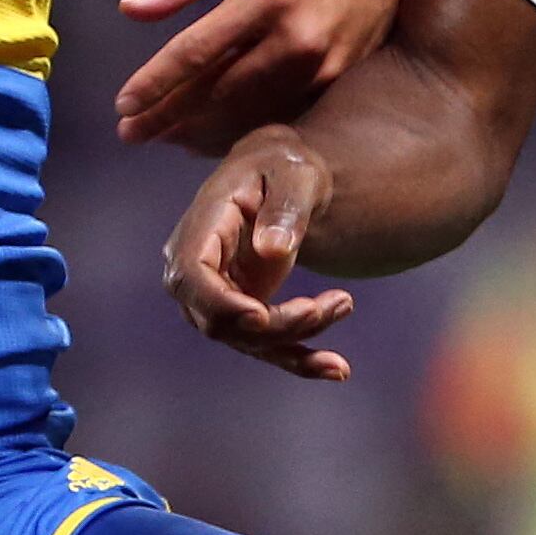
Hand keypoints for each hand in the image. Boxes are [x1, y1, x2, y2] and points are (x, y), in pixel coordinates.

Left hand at [111, 0, 401, 153]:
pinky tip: (208, 137)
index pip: (198, 51)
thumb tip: (131, 11)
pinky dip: (237, 130)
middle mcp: (292, 40)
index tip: (123, 104)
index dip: (157, 81)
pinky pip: (275, 116)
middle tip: (130, 133)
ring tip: (162, 138)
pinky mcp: (331, 86)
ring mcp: (316, 69)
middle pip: (217, 92)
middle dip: (169, 117)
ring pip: (246, 113)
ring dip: (199, 131)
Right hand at [163, 130, 360, 380]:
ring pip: (247, 340)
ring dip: (298, 338)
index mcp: (201, 228)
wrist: (285, 175)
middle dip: (276, 326)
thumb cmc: (285, 167)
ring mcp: (218, 296)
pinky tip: (338, 368)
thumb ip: (285, 208)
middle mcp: (197, 269)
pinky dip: (302, 360)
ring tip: (344, 304)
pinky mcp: (244, 312)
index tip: (262, 316)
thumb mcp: (293, 173)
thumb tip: (271, 250)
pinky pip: (267, 345)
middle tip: (332, 304)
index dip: (220, 304)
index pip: (191, 277)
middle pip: (220, 320)